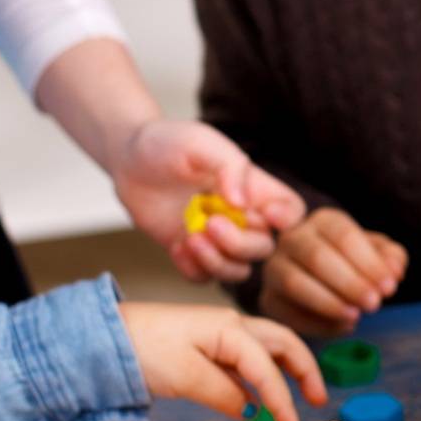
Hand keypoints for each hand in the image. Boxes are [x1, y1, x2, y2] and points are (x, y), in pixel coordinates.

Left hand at [110, 119, 303, 283]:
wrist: (129, 159)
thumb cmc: (170, 142)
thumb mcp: (202, 143)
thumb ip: (230, 168)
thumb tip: (243, 205)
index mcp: (254, 188)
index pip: (291, 211)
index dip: (288, 220)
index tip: (266, 214)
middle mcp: (240, 217)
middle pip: (263, 249)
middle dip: (238, 243)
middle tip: (209, 223)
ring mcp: (216, 238)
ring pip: (237, 270)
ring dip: (217, 262)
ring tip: (191, 238)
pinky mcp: (191, 252)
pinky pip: (203, 278)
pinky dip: (192, 269)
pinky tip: (175, 246)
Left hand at [117, 302, 326, 420]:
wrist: (105, 338)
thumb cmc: (144, 351)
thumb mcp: (186, 376)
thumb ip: (224, 393)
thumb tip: (249, 407)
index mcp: (231, 329)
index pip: (268, 367)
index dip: (283, 399)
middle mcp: (232, 326)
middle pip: (282, 344)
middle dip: (304, 370)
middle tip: (319, 400)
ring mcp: (219, 333)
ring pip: (266, 349)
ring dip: (286, 370)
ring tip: (300, 397)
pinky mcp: (206, 345)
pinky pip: (245, 358)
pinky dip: (261, 374)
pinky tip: (258, 396)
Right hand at [260, 209, 407, 334]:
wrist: (324, 280)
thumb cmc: (354, 262)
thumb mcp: (378, 254)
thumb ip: (391, 257)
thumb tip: (394, 269)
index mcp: (323, 221)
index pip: (343, 235)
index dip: (368, 262)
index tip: (390, 287)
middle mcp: (292, 238)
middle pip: (316, 257)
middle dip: (349, 283)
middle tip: (374, 304)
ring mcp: (275, 268)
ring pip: (295, 283)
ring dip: (329, 303)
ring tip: (356, 317)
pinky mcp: (269, 299)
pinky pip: (288, 312)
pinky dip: (317, 324)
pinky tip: (343, 327)